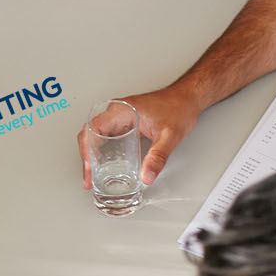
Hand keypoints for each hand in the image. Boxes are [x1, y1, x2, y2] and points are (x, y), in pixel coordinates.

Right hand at [78, 82, 202, 188]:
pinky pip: (105, 135)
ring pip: (96, 135)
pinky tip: (104, 163)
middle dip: (86, 156)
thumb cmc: (179, 108)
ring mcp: (120, 116)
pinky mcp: (124, 121)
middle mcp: (117, 111)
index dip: (87, 148)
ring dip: (91, 154)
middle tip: (88, 177)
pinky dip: (101, 150)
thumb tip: (147, 176)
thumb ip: (158, 157)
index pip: (94, 128)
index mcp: (122, 109)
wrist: (188, 98)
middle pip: (90, 133)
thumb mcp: (169, 135)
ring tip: (92, 174)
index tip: (90, 166)